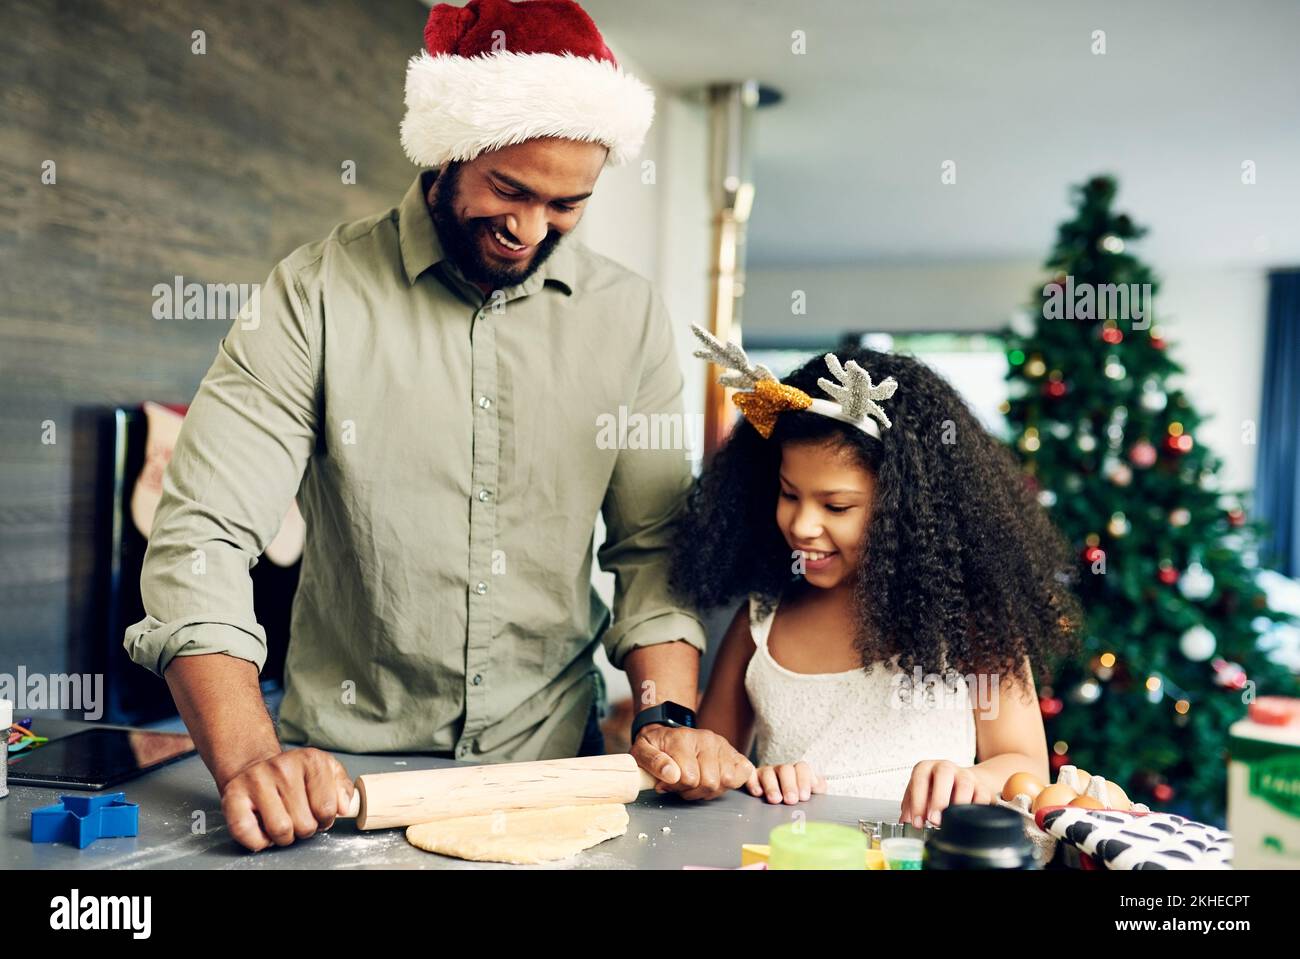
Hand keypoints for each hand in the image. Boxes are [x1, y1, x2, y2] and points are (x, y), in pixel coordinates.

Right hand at [219, 747, 354, 851]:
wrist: (254, 767)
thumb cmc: (293, 776)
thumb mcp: (325, 771)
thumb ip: (342, 788)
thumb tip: (344, 808)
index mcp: (310, 760)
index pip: (327, 809)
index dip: (325, 820)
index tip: (319, 815)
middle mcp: (282, 766)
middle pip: (305, 824)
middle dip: (304, 828)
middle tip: (298, 818)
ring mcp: (256, 780)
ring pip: (280, 830)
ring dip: (283, 837)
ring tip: (283, 822)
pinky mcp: (232, 797)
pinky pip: (247, 833)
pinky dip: (258, 840)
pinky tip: (263, 828)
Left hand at [630, 725, 753, 800]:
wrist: (667, 733)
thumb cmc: (655, 746)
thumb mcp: (641, 751)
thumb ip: (652, 762)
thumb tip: (670, 775)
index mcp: (682, 738)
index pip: (689, 778)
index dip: (676, 788)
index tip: (666, 783)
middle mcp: (706, 739)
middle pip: (710, 782)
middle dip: (693, 791)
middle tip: (682, 786)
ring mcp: (722, 745)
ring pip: (726, 781)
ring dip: (709, 790)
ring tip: (696, 782)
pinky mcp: (733, 752)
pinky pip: (744, 771)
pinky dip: (734, 782)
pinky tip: (717, 782)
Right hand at [745, 761, 826, 804]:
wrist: (776, 805)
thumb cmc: (796, 799)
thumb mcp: (809, 794)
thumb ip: (817, 789)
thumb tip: (820, 786)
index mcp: (797, 772)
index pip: (802, 768)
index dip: (804, 781)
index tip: (804, 797)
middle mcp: (781, 771)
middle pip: (785, 769)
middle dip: (789, 785)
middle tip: (791, 800)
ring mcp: (765, 774)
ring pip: (768, 772)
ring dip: (772, 786)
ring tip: (775, 800)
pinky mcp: (752, 779)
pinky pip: (750, 775)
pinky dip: (753, 782)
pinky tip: (758, 794)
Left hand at [899, 759, 993, 827]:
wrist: (962, 782)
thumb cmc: (936, 789)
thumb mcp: (920, 794)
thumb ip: (911, 807)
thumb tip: (906, 822)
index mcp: (927, 768)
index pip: (920, 778)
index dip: (917, 801)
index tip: (917, 821)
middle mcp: (946, 768)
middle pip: (944, 773)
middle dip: (939, 798)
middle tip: (934, 820)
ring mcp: (965, 775)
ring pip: (965, 784)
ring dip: (958, 804)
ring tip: (952, 822)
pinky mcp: (982, 787)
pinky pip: (982, 796)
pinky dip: (976, 809)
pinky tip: (968, 820)